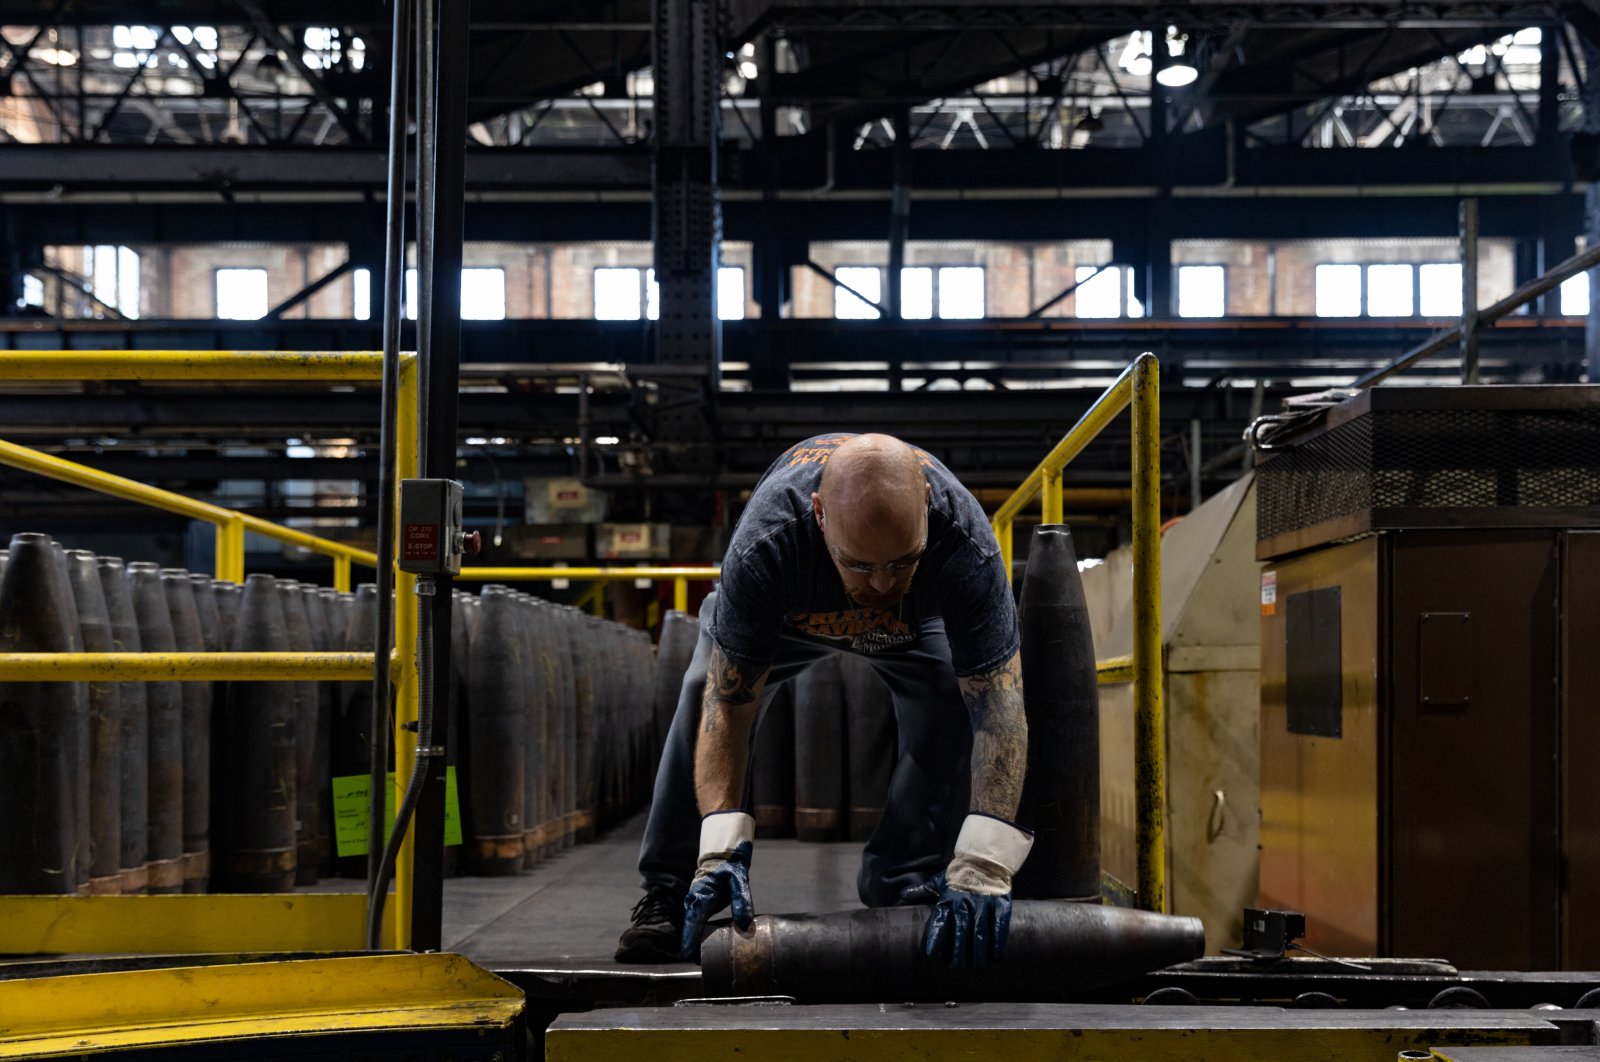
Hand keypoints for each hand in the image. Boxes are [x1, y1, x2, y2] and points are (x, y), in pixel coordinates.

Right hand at [681, 840, 753, 957]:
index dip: (690, 939)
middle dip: (692, 946)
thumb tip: (744, 924)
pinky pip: (696, 923)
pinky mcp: (698, 907)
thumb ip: (742, 900)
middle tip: (699, 964)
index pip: (693, 921)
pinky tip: (705, 947)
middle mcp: (693, 901)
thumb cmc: (730, 867)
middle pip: (690, 928)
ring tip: (701, 960)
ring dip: (695, 942)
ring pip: (692, 927)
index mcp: (702, 896)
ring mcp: (694, 904)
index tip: (688, 955)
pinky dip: (698, 935)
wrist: (722, 857)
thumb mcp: (739, 881)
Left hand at [903, 813, 1032, 969]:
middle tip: (956, 967)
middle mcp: (965, 902)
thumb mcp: (939, 881)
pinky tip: (995, 957)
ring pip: (980, 933)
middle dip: (958, 952)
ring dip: (978, 952)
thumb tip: (903, 894)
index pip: (940, 921)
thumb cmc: (958, 874)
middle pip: (961, 932)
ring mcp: (983, 904)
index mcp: (948, 898)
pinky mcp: (1000, 905)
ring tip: (975, 967)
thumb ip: (922, 891)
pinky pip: (999, 927)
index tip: (932, 955)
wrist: (985, 858)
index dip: (936, 938)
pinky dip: (998, 943)